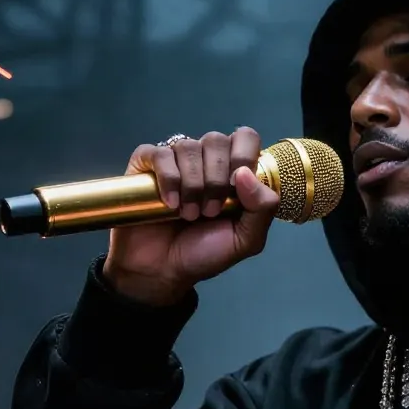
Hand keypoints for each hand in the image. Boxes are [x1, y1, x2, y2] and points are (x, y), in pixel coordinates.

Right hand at [103, 127, 278, 305]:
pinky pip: (159, 154)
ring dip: (193, 184)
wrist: (163, 271)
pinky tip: (170, 204)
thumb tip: (246, 173)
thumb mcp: (246, 240)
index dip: (243, 156)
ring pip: (188, 146)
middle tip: (210, 212)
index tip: (236, 187)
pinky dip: (168, 178)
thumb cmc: (204, 254)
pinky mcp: (145, 166)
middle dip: (216, 179)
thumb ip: (263, 209)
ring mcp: (175, 160)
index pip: (246, 137)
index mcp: (233, 170)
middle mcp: (205, 160)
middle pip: (216, 140)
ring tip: (189, 214)